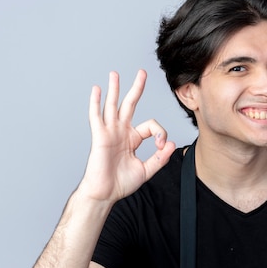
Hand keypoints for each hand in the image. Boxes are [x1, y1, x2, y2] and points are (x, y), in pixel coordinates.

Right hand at [78, 69, 175, 201]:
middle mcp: (121, 132)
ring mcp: (110, 133)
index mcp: (133, 139)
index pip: (151, 125)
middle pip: (130, 105)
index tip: (162, 146)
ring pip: (112, 106)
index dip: (160, 133)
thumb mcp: (146, 170)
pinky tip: (97, 89)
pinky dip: (95, 102)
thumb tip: (171, 144)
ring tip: (115, 74)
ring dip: (114, 89)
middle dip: (136, 88)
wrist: (105, 194)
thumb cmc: (121, 183)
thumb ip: (160, 158)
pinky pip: (96, 116)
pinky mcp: (100, 137)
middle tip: (142, 73)